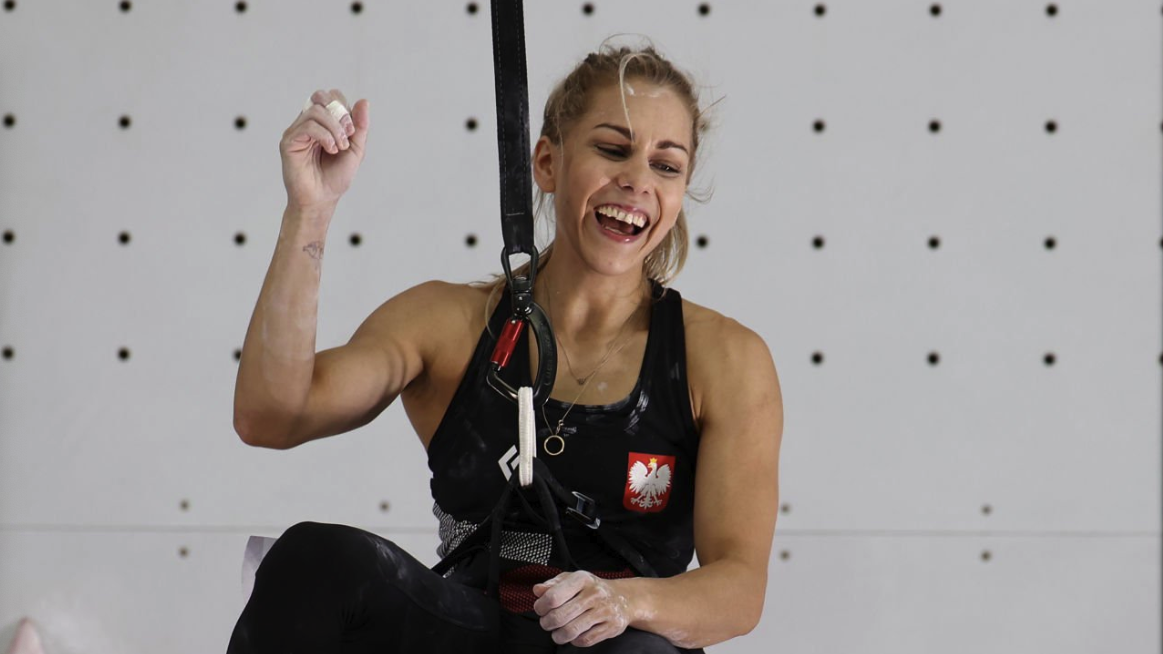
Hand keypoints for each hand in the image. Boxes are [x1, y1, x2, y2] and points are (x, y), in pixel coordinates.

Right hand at [279, 89, 369, 213]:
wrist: (322, 199)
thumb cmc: (335, 177)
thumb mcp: (355, 150)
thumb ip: (360, 127)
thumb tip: (364, 101)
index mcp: (324, 123)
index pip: (332, 97)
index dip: (345, 108)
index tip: (353, 131)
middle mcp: (308, 123)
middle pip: (322, 97)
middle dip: (339, 113)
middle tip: (348, 134)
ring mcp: (297, 131)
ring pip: (316, 110)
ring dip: (334, 128)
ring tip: (339, 147)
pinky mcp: (289, 140)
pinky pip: (308, 125)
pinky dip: (324, 136)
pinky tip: (331, 149)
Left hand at [532, 571, 632, 646]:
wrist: (623, 598)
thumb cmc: (592, 589)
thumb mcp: (572, 580)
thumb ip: (552, 585)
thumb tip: (537, 590)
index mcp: (582, 579)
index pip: (553, 597)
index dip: (541, 606)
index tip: (540, 609)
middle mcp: (594, 594)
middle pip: (560, 616)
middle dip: (547, 623)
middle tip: (546, 623)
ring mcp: (604, 611)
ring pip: (571, 631)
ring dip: (558, 636)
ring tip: (557, 633)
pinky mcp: (611, 626)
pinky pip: (585, 640)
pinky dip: (575, 641)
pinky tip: (574, 635)